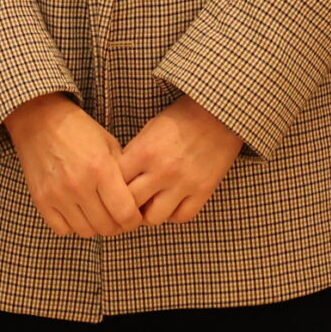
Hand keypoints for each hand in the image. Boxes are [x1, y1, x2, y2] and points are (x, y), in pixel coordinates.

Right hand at [4, 95, 141, 237]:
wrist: (41, 121)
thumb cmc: (79, 131)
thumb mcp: (109, 144)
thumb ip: (123, 173)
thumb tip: (136, 201)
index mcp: (101, 168)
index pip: (125, 213)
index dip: (134, 220)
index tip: (134, 217)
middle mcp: (79, 185)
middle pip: (106, 227)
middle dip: (117, 225)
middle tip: (117, 217)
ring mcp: (58, 195)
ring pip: (85, 232)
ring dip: (95, 226)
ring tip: (98, 213)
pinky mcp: (41, 200)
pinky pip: (62, 230)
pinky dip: (72, 225)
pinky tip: (77, 212)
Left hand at [118, 97, 243, 225]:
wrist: (219, 112)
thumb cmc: (181, 118)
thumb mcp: (150, 129)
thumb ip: (133, 156)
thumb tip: (118, 182)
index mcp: (145, 151)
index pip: (114, 184)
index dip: (110, 188)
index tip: (112, 190)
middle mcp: (162, 170)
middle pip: (130, 205)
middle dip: (125, 205)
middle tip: (127, 203)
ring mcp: (184, 183)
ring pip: (153, 218)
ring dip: (149, 213)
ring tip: (150, 204)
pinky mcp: (203, 190)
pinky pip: (181, 217)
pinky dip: (174, 214)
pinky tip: (172, 203)